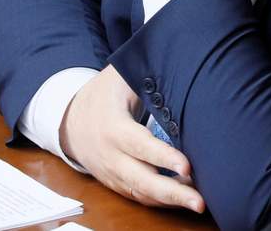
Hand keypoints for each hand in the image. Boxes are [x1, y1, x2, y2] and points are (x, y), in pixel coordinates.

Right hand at [60, 65, 204, 212]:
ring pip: (141, 194)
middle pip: (141, 180)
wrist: (70, 120)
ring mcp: (112, 174)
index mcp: (113, 128)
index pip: (140, 146)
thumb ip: (147, 76)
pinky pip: (138, 197)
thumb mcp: (121, 78)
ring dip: (170, 201)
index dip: (163, 158)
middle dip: (172, 193)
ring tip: (199, 203)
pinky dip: (161, 202)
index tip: (187, 167)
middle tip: (200, 202)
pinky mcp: (116, 183)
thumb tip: (182, 67)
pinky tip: (183, 200)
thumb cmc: (104, 94)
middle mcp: (110, 156)